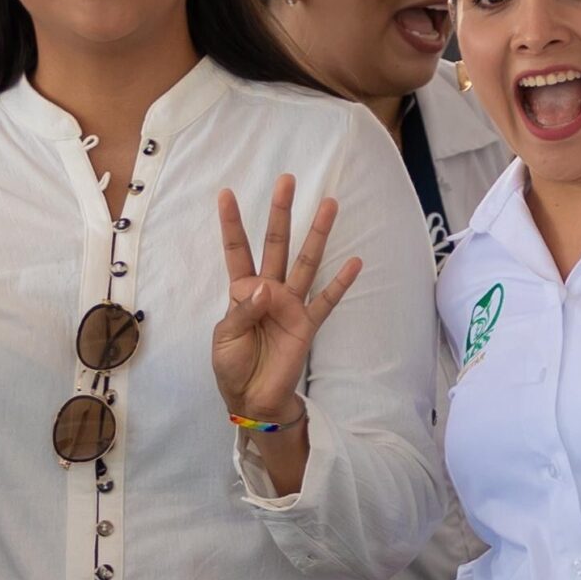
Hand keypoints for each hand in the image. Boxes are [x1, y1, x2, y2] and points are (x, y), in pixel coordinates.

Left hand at [211, 175, 361, 424]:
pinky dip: (341, 282)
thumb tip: (267, 289)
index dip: (232, 223)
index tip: (226, 193)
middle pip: (276, 244)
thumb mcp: (225, 338)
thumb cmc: (232, 366)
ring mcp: (291, 305)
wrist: (252, 398)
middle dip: (282, 213)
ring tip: (330, 204)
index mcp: (242, 290)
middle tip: (287, 180)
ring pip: (306, 262)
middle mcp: (269, 290)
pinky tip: (355, 261)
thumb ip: (243, 312)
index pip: (236, 250)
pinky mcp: (307, 325)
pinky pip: (326, 301)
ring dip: (317, 234)